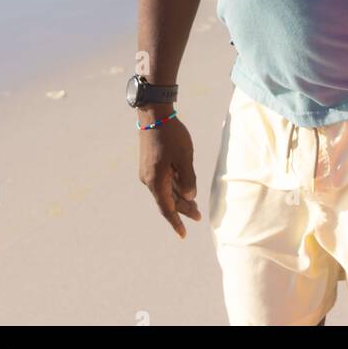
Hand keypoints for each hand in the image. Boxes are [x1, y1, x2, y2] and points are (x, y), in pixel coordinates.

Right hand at [138, 117, 201, 237]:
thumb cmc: (171, 135)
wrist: (154, 114)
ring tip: (194, 204)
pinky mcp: (150, 164)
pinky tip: (184, 187)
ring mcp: (148, 172)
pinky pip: (163, 181)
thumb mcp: (184, 157)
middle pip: (167, 200)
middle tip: (199, 215)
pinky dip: (174, 186)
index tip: (183, 235)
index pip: (167, 208)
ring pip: (165, 190)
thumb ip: (188, 179)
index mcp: (156, 181)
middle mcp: (149, 179)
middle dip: (183, 208)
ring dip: (179, 197)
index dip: (176, 222)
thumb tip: (190, 196)